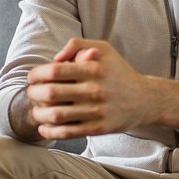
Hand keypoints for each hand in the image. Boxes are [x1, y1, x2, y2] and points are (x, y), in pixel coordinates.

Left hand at [25, 38, 156, 139]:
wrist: (145, 99)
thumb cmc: (119, 72)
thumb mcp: (104, 49)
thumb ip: (77, 45)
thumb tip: (55, 59)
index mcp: (93, 68)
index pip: (54, 71)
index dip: (36, 74)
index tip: (33, 78)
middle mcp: (95, 89)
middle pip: (51, 94)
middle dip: (34, 94)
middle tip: (32, 93)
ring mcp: (96, 111)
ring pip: (56, 115)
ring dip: (39, 114)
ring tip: (37, 111)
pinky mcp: (99, 128)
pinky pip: (67, 132)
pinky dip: (50, 131)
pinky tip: (44, 127)